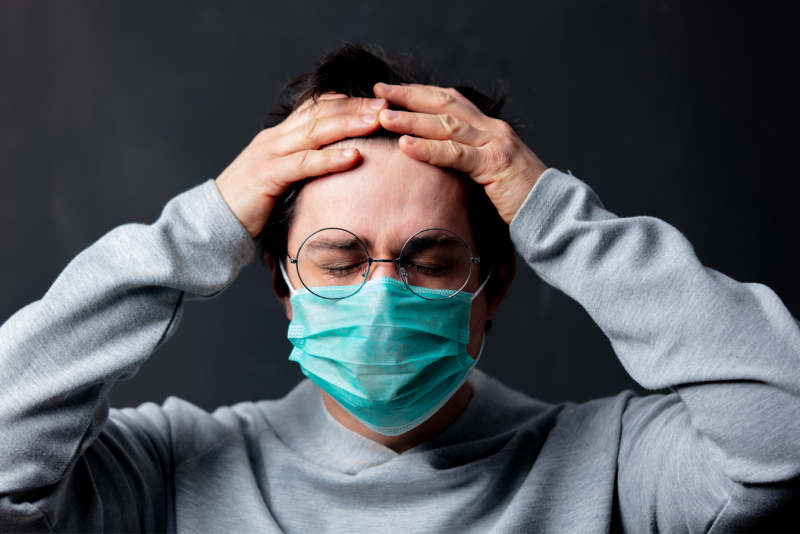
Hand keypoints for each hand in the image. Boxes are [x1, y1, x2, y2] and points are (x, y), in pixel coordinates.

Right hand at [216, 95, 387, 237]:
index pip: (318, 108)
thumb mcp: (282, 179)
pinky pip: (303, 163)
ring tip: (377, 121)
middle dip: (355, 107)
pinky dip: (329, 158)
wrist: (214, 221)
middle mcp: (275, 139)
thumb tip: (337, 169)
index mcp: (280, 137)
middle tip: (386, 104)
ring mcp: (269, 154)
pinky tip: (353, 156)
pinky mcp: (267, 176)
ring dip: (349, 124)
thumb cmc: (253, 205)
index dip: (348, 102)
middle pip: (320, 113)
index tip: (379, 102)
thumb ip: (304, 168)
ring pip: (315, 131)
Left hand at [374, 83, 547, 224]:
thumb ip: (467, 165)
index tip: (392, 92)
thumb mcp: (488, 177)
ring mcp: (496, 144)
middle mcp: (493, 129)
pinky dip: (429, 148)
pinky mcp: (496, 165)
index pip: (450, 102)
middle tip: (379, 91)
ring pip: (447, 125)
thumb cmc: (519, 201)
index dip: (420, 94)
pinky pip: (456, 154)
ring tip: (384, 117)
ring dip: (412, 119)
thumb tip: (435, 169)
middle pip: (445, 103)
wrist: (553, 214)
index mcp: (490, 129)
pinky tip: (406, 146)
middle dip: (410, 95)